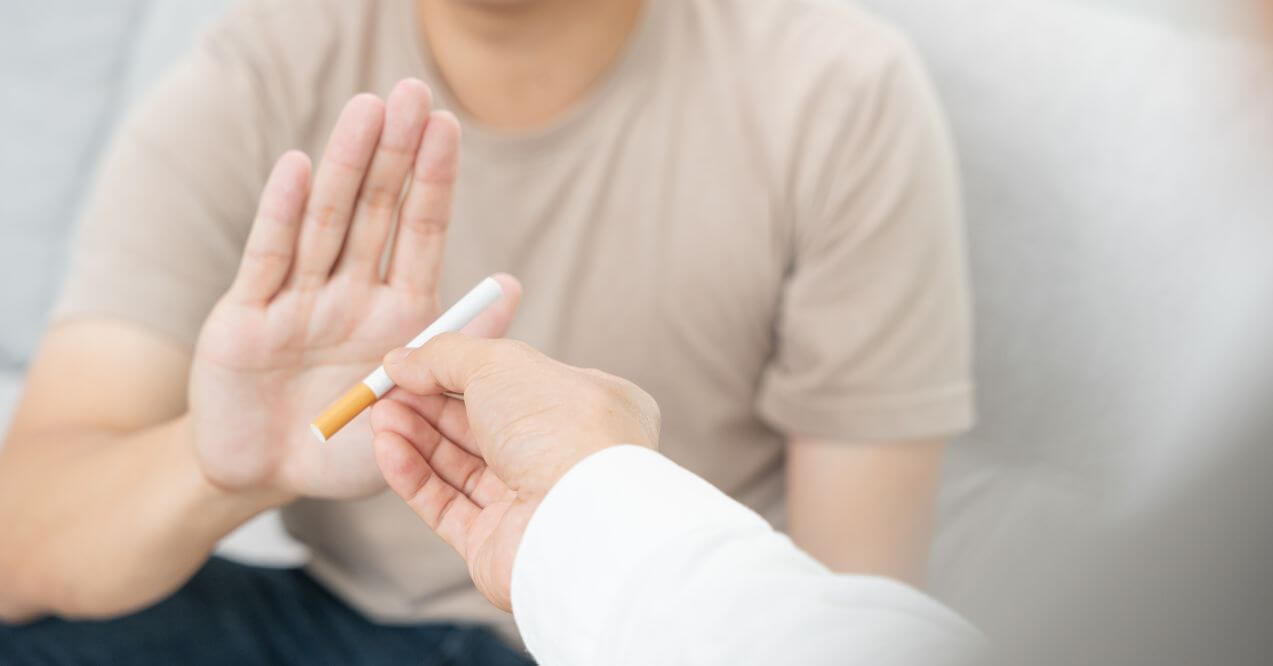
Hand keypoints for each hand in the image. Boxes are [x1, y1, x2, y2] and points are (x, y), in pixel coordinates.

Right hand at [189, 79, 520, 499]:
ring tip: (367, 109)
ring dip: (346, 166)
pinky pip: (268, 260)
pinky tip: (298, 166)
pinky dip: (282, 213)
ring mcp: (297, 301)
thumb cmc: (348, 448)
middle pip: (374, 211)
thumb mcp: (416, 407)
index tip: (449, 125)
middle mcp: (348, 294)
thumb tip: (512, 285)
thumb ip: (461, 347)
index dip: (433, 181)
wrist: (268, 479)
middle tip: (411, 91)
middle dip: (394, 154)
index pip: (420, 233)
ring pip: (325, 222)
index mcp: (396, 314)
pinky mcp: (245, 318)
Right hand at [368, 335, 659, 609]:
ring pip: (460, 466)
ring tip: (379, 416)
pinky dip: (413, 476)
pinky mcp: (498, 544)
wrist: (580, 521)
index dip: (458, 371)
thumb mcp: (499, 364)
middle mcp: (561, 456)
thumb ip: (446, 355)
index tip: (411, 362)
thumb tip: (402, 359)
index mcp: (582, 407)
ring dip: (415, 437)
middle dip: (427, 405)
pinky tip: (386, 448)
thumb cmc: (558, 428)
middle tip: (383, 390)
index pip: (512, 383)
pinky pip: (447, 506)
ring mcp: (531, 503)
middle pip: (481, 426)